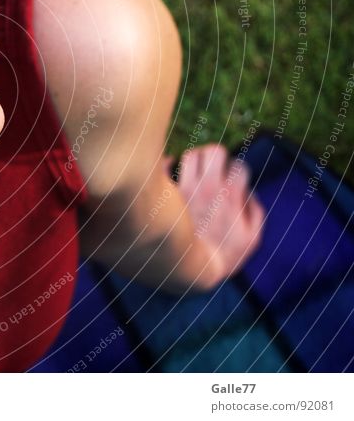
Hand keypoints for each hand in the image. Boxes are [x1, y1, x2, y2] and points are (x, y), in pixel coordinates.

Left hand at [164, 144, 265, 287]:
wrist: (187, 269)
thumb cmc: (222, 255)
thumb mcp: (252, 238)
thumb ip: (254, 211)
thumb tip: (247, 192)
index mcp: (231, 195)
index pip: (238, 165)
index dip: (236, 172)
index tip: (230, 183)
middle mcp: (208, 187)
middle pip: (213, 151)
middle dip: (214, 156)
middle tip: (211, 169)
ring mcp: (185, 188)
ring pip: (190, 155)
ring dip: (194, 160)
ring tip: (194, 172)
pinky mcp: (167, 193)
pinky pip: (166, 167)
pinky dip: (169, 166)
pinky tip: (171, 173)